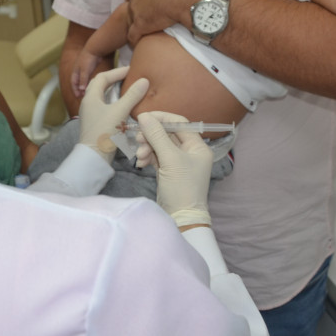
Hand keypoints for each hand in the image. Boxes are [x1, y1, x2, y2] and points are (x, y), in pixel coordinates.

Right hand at [70, 50, 100, 97]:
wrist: (95, 49)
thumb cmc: (88, 59)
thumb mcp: (85, 71)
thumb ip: (83, 80)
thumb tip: (81, 89)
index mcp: (75, 72)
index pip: (73, 83)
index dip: (75, 90)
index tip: (78, 96)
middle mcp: (78, 71)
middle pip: (77, 82)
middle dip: (79, 90)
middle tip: (83, 96)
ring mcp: (84, 70)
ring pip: (82, 80)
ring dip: (83, 86)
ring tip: (87, 92)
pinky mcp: (90, 68)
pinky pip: (87, 77)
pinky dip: (88, 82)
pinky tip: (91, 85)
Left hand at [78, 66, 148, 161]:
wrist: (94, 157)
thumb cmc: (104, 133)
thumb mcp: (120, 112)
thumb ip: (132, 96)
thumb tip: (144, 80)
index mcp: (90, 97)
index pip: (103, 77)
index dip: (117, 71)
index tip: (131, 70)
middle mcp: (88, 103)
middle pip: (100, 85)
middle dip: (114, 79)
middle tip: (128, 77)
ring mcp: (91, 113)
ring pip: (102, 96)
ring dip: (114, 90)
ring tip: (127, 88)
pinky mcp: (95, 122)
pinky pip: (104, 106)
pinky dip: (114, 102)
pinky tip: (124, 106)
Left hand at [126, 0, 214, 44]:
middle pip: (132, 2)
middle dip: (138, 7)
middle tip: (150, 11)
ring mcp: (136, 10)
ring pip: (131, 19)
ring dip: (137, 23)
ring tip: (146, 28)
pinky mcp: (141, 25)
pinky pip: (133, 35)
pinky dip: (135, 39)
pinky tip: (139, 41)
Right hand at [136, 111, 213, 227]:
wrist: (181, 219)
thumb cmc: (182, 188)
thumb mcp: (170, 159)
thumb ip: (157, 136)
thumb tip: (144, 116)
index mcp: (197, 146)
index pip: (180, 122)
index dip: (161, 118)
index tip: (143, 117)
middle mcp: (190, 152)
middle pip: (167, 133)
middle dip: (151, 136)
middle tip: (137, 139)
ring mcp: (178, 162)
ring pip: (159, 145)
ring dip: (147, 147)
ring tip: (139, 157)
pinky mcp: (168, 171)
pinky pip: (156, 157)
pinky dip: (147, 157)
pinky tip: (140, 164)